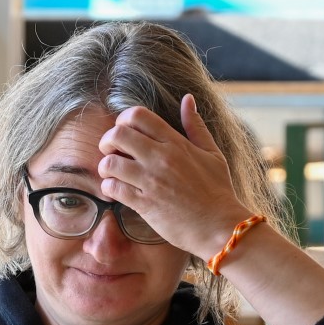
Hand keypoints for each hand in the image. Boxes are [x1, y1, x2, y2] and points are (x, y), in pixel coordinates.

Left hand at [95, 94, 250, 259]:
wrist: (219, 225)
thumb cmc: (217, 190)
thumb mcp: (211, 152)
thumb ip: (195, 125)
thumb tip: (187, 99)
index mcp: (175, 142)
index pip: (138, 116)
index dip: (123, 120)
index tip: (123, 131)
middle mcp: (160, 158)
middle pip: (118, 135)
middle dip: (107, 141)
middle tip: (110, 151)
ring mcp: (151, 181)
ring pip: (110, 163)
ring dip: (105, 166)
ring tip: (111, 173)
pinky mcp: (144, 204)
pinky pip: (113, 188)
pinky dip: (108, 188)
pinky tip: (115, 190)